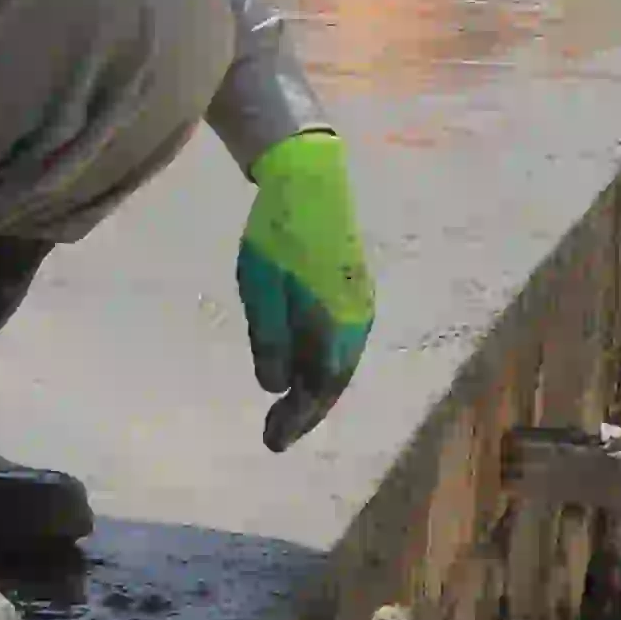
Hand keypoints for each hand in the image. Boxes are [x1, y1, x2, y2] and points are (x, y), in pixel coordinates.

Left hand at [236, 131, 375, 425]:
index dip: (300, 417)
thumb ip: (270, 338)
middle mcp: (357, 320)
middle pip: (333, 379)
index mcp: (337, 322)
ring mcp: (358, 304)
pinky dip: (316, 364)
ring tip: (282, 411)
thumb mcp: (262, 288)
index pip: (322, 385)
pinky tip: (295, 369)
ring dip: (311, 389)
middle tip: (274, 436)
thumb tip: (275, 387)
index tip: (273, 441)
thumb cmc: (278, 233)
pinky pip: (337, 342)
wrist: (309, 178)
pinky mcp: (351, 291)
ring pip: (337, 362)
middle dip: (305, 411)